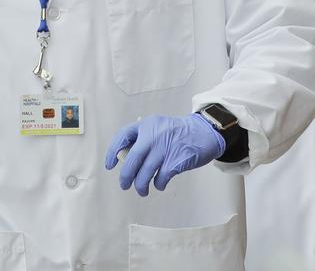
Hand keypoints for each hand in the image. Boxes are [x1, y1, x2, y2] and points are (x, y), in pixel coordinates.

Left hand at [104, 114, 225, 195]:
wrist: (204, 132)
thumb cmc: (178, 132)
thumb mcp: (158, 127)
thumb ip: (143, 139)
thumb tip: (127, 160)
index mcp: (146, 125)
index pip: (123, 136)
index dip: (113, 151)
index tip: (110, 165)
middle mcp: (153, 135)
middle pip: (132, 159)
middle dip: (126, 176)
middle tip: (124, 185)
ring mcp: (165, 148)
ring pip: (145, 172)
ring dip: (141, 185)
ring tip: (142, 190)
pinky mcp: (176, 161)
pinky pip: (160, 178)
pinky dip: (158, 184)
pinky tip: (159, 184)